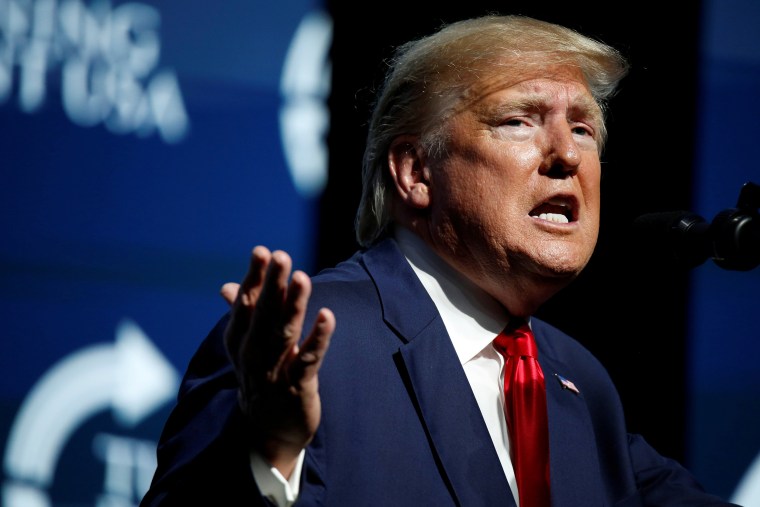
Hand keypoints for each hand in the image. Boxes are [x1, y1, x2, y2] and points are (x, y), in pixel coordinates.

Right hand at [222, 246, 334, 477]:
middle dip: (272, 285)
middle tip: (281, 255)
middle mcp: (253, 355)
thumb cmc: (262, 379)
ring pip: (284, 334)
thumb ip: (243, 315)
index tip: (261, 251)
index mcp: (240, 342)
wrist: (269, 433)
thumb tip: (226, 286)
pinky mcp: (297, 389)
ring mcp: (275, 373)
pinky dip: (318, 338)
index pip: (245, 305)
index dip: (254, 279)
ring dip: (294, 304)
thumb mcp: (247, 348)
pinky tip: (327, 315)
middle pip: (264, 315)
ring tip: (302, 277)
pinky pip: (308, 360)